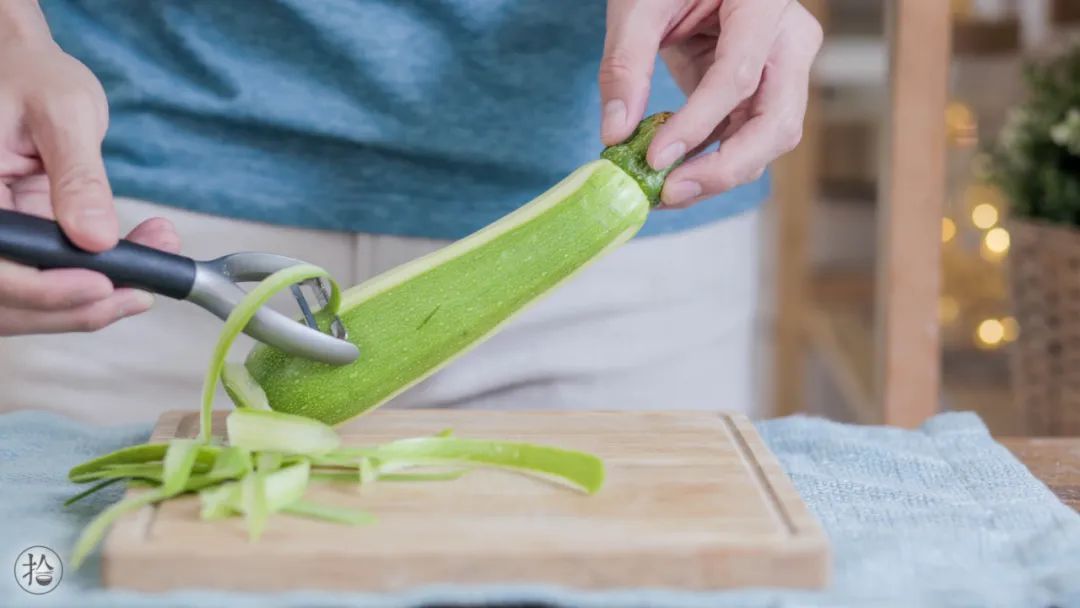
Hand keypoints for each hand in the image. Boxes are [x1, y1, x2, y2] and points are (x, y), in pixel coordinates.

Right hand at [0, 38, 179, 334]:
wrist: (26, 71)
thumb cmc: (33, 77)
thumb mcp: (62, 113)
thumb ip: (78, 176)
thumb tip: (96, 237)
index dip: (43, 288)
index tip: (102, 285)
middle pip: (9, 300)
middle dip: (78, 306)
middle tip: (141, 290)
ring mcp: (0, 240)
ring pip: (30, 304)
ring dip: (93, 302)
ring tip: (153, 265)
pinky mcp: (22, 245)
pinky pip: (49, 282)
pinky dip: (95, 284)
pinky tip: (141, 259)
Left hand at [600, 0, 822, 206]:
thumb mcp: (639, 4)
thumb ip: (624, 63)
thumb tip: (615, 134)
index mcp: (763, 5)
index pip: (739, 77)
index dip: (697, 123)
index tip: (655, 157)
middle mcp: (789, 42)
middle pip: (776, 123)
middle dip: (724, 168)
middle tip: (669, 192)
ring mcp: (784, 71)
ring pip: (767, 141)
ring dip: (717, 174)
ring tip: (663, 191)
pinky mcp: (764, 94)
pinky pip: (746, 138)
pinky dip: (711, 162)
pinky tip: (672, 177)